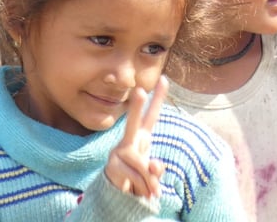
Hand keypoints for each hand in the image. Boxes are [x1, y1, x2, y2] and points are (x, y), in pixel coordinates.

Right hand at [105, 76, 166, 198]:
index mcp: (141, 137)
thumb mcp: (151, 173)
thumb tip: (154, 166)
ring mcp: (119, 152)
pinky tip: (138, 192)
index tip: (164, 78)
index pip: (151, 115)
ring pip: (141, 165)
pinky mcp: (112, 166)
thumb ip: (156, 169)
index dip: (158, 98)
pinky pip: (135, 178)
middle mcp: (129, 141)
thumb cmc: (138, 179)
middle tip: (139, 90)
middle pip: (133, 122)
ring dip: (149, 184)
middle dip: (135, 106)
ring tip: (150, 192)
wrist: (117, 197)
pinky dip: (142, 189)